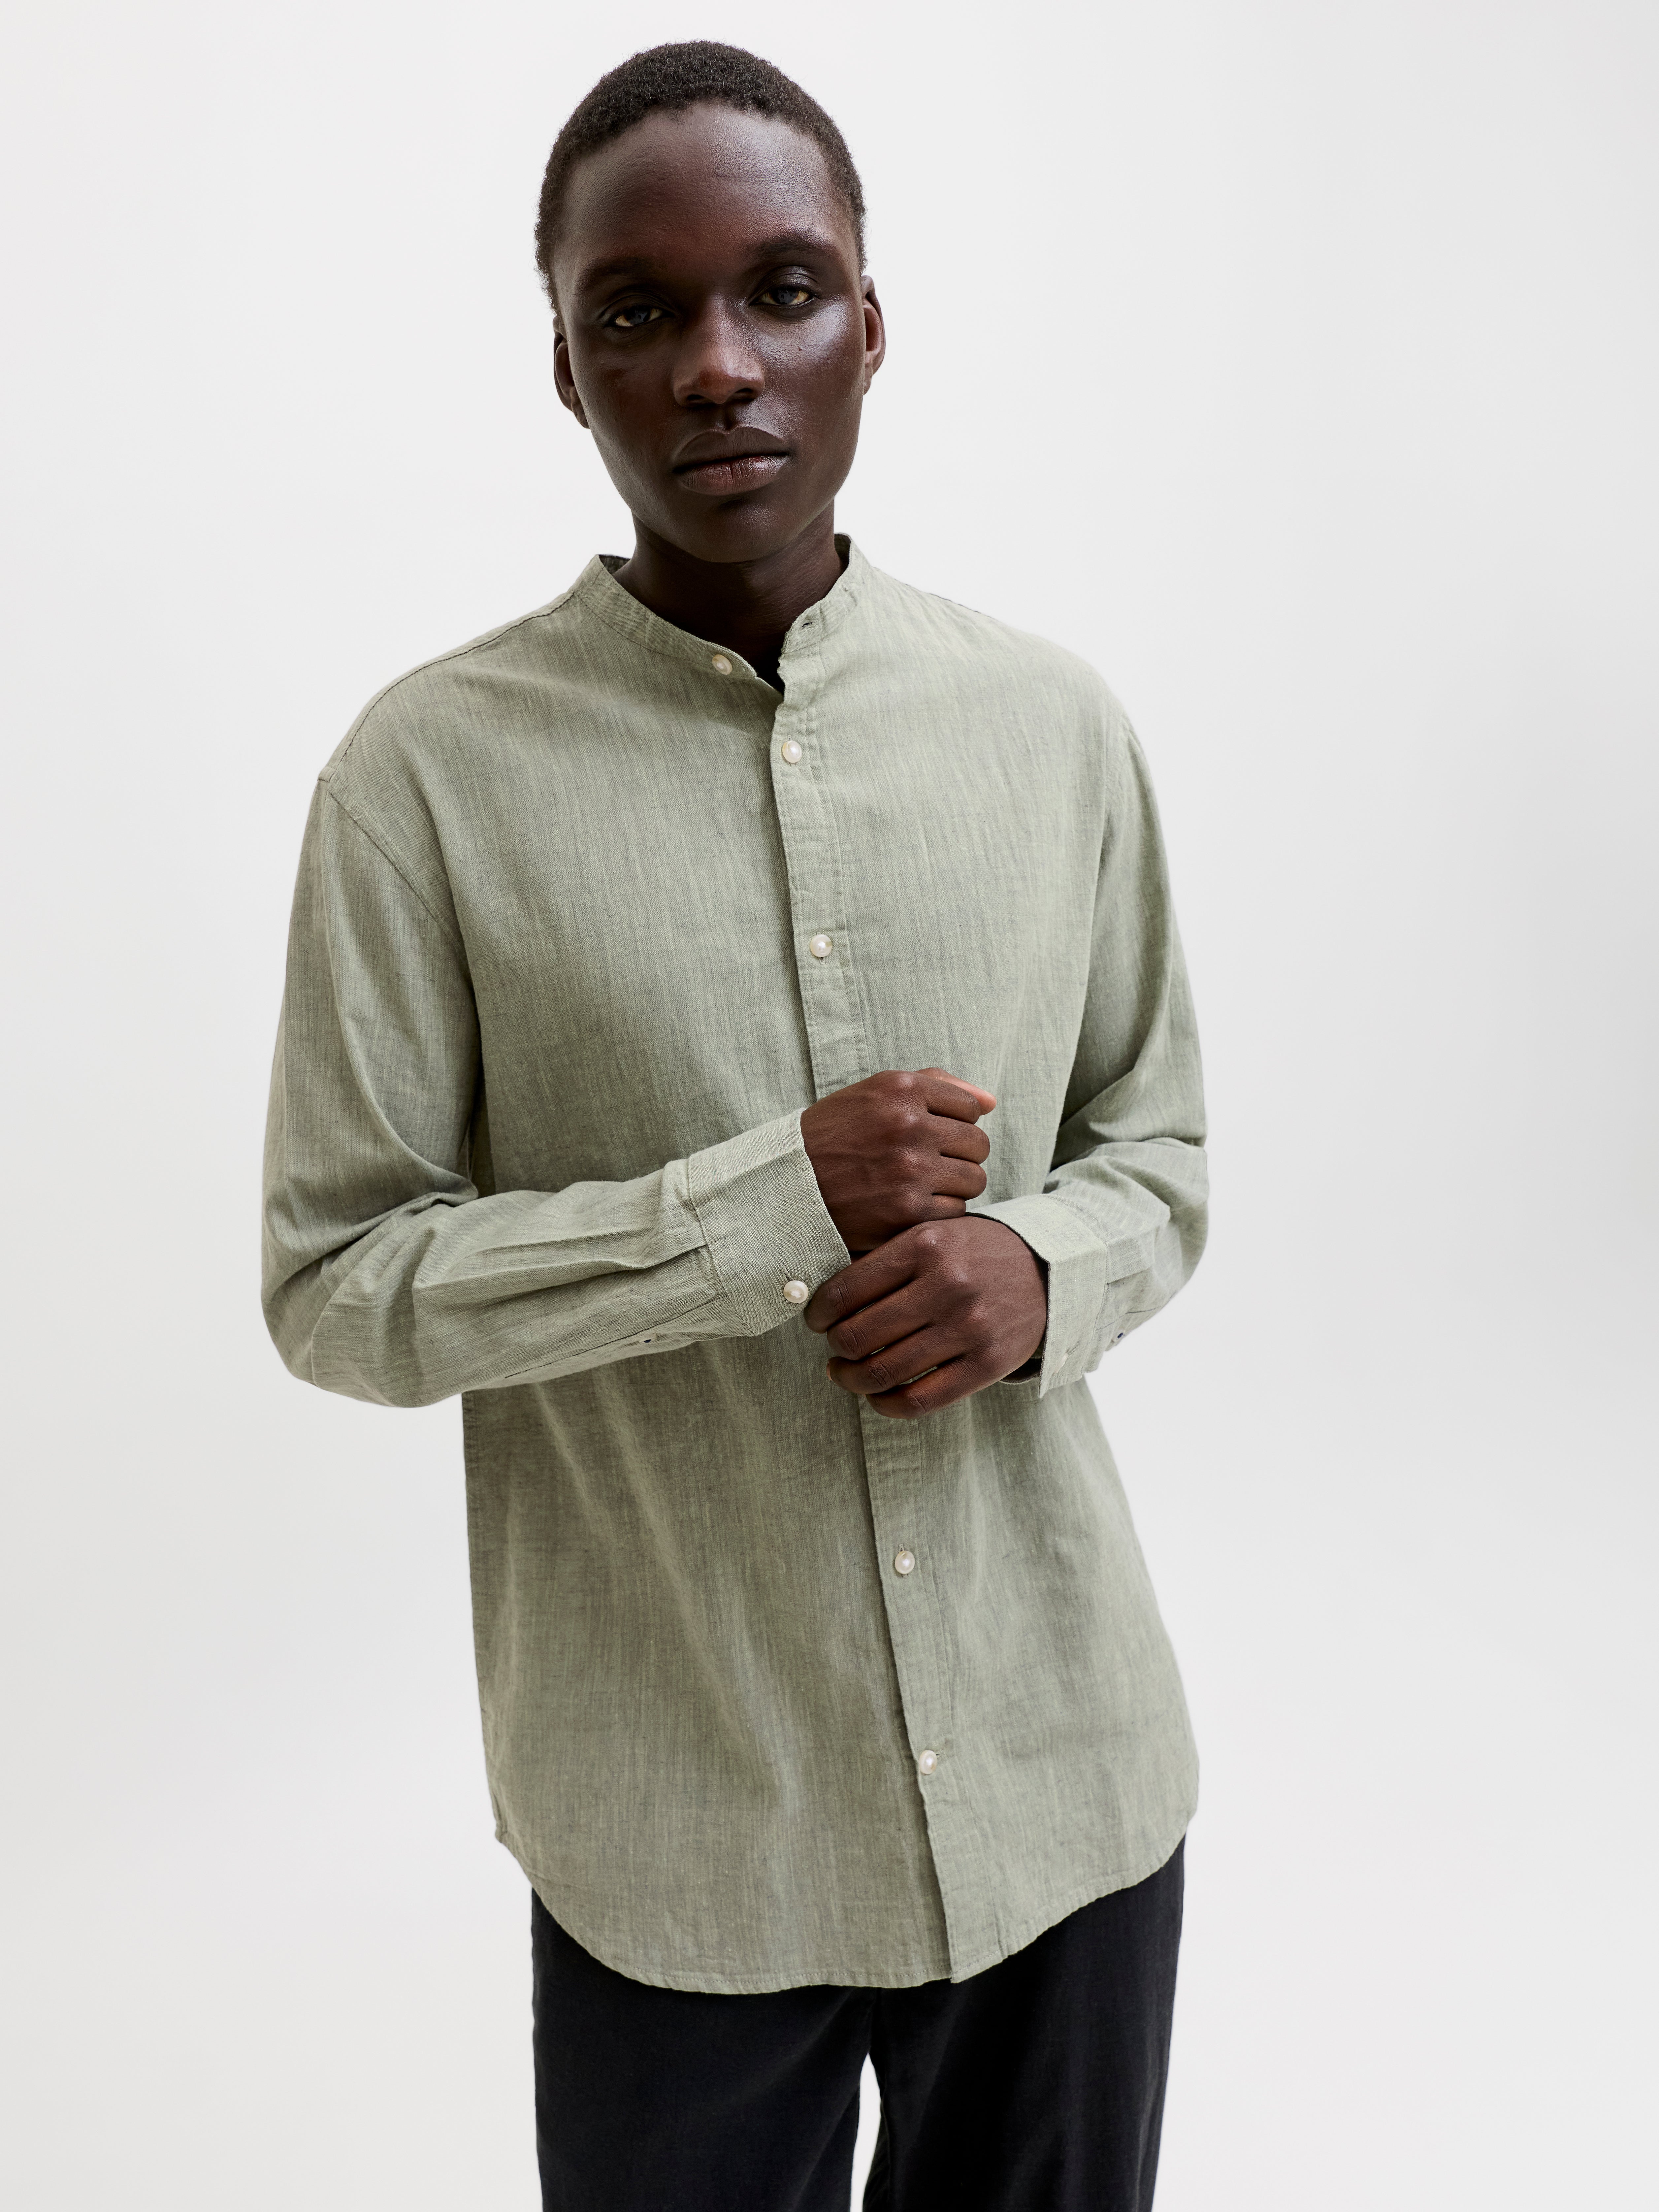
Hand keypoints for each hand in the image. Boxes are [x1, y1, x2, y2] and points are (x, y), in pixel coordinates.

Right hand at [800, 1068, 995, 1253]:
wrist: (788, 1186)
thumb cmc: (836, 1137)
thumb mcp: (876, 1094)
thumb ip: (936, 1085)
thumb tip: (992, 1101)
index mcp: (901, 1088)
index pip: (970, 1107)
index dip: (955, 1125)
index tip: (930, 1137)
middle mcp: (908, 1124)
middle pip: (978, 1145)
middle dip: (960, 1157)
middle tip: (929, 1166)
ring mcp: (910, 1169)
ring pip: (973, 1180)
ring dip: (954, 1187)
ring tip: (921, 1186)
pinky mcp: (907, 1211)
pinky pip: (956, 1212)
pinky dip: (938, 1213)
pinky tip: (910, 1207)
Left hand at [804, 1217, 1047, 1418]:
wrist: (1047, 1269)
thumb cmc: (973, 1253)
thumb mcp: (931, 1235)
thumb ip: (883, 1260)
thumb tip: (823, 1303)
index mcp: (925, 1244)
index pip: (846, 1290)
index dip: (818, 1314)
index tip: (816, 1321)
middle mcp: (947, 1284)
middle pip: (859, 1335)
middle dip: (835, 1348)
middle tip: (834, 1348)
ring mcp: (969, 1327)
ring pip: (884, 1372)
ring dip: (852, 1380)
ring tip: (846, 1373)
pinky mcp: (988, 1363)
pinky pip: (919, 1400)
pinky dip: (886, 1405)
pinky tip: (877, 1397)